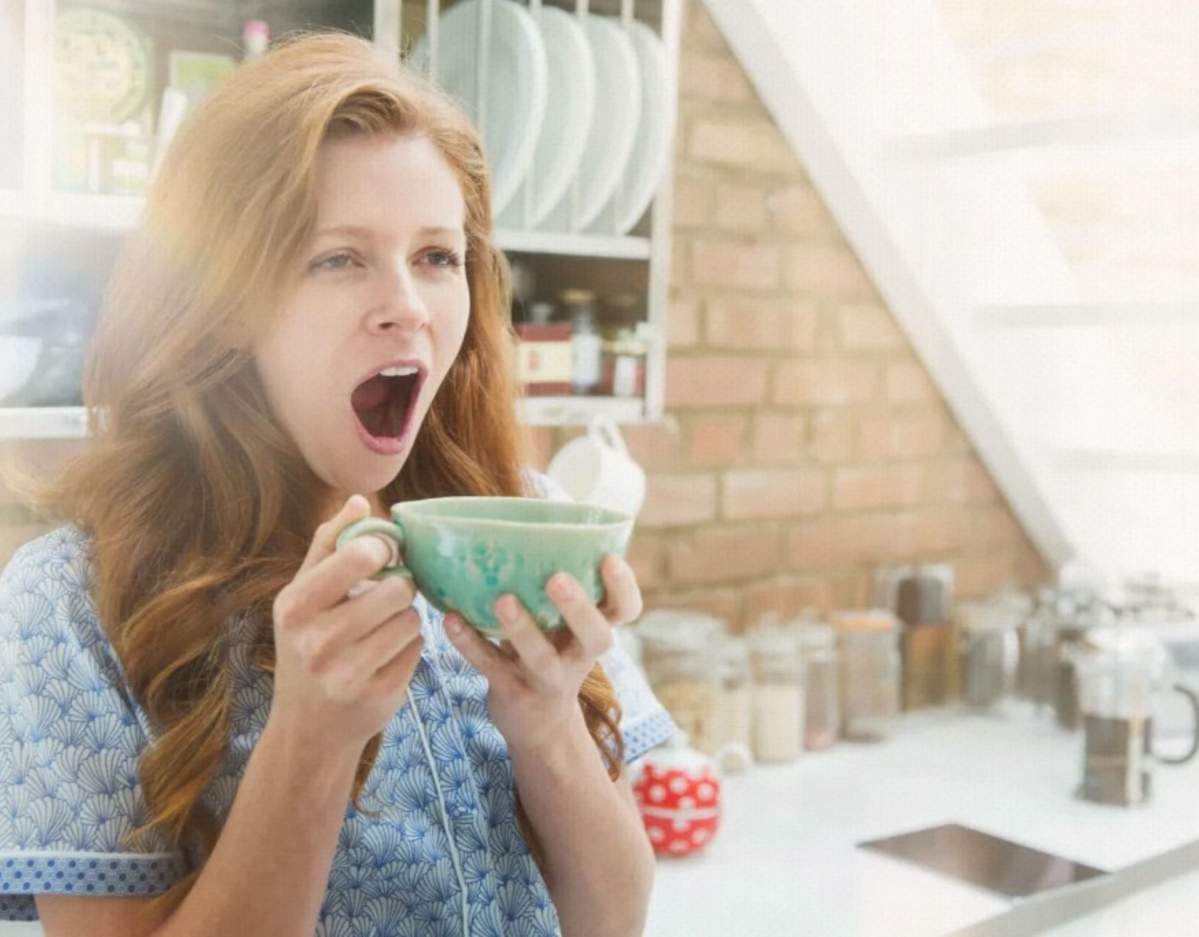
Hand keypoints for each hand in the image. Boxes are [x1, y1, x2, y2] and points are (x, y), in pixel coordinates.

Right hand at [269, 495, 423, 754]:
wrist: (308, 728)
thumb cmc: (306, 647)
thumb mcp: (301, 597)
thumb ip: (328, 545)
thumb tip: (360, 500)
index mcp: (295, 608)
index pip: (359, 555)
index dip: (384, 549)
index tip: (384, 555)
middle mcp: (317, 642)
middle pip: (397, 589)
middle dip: (399, 588)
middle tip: (388, 595)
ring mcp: (348, 674)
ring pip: (411, 619)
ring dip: (406, 619)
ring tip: (384, 628)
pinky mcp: (379, 697)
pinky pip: (417, 649)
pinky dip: (409, 647)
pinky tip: (386, 656)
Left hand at [444, 554, 642, 754]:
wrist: (538, 726)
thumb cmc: (550, 651)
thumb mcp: (564, 624)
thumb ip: (556, 583)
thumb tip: (530, 511)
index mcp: (595, 631)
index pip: (626, 610)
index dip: (624, 586)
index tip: (609, 558)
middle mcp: (579, 656)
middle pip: (595, 636)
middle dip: (578, 608)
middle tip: (557, 579)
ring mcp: (547, 678)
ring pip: (541, 657)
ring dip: (522, 628)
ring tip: (502, 599)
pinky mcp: (513, 693)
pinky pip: (491, 667)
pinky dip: (469, 643)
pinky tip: (449, 619)